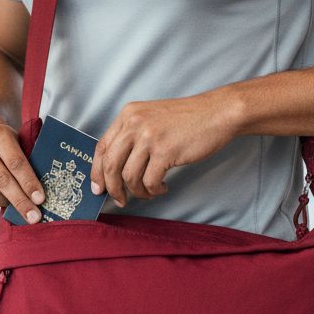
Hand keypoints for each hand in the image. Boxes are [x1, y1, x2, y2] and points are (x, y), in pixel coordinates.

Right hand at [0, 122, 45, 222]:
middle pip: (2, 181)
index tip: (40, 199)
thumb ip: (28, 159)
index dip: (29, 183)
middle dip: (20, 202)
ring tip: (16, 205)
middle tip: (34, 217)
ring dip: (5, 204)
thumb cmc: (1, 142)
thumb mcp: (16, 140)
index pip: (16, 163)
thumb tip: (40, 193)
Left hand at [90, 94, 237, 206]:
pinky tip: (163, 187)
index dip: (97, 171)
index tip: (99, 187)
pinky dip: (154, 190)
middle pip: (110, 164)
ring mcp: (149, 137)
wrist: (217, 113)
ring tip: (149, 192)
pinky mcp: (165, 151)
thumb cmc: (187, 119)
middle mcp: (134, 124)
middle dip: (112, 188)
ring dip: (138, 191)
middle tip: (120, 200)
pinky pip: (149, 181)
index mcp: (128, 115)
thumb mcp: (152, 119)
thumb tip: (115, 169)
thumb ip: (133, 136)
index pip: (101, 147)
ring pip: (129, 176)